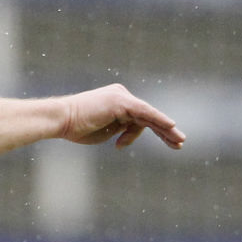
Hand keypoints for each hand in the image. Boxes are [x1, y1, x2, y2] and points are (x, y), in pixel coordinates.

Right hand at [61, 84, 183, 149]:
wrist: (62, 120)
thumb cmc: (76, 128)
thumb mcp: (104, 132)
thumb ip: (119, 130)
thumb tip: (126, 136)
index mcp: (117, 102)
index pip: (137, 119)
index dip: (138, 135)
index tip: (139, 146)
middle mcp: (122, 95)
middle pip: (148, 116)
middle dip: (164, 131)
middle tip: (179, 143)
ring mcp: (122, 97)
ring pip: (149, 116)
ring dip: (166, 130)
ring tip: (179, 142)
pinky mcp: (122, 102)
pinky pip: (145, 112)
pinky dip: (158, 119)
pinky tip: (171, 126)